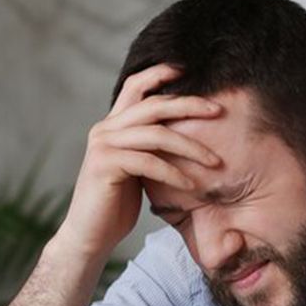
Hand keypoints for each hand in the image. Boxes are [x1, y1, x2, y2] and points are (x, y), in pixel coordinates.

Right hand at [56, 64, 222, 260]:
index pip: (135, 86)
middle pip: (153, 105)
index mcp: (112, 126)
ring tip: (214, 161)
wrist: (88, 236)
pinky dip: (173, 173)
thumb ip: (147, 148)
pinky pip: (149, 162)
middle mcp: (105, 129)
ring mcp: (103, 146)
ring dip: (190, 146)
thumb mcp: (134, 170)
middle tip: (217, 111)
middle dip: (189, 105)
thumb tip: (178, 134)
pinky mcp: (106, 166)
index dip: (160, 73)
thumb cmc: (114, 206)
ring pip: (156, 134)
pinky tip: (191, 185)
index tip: (188, 70)